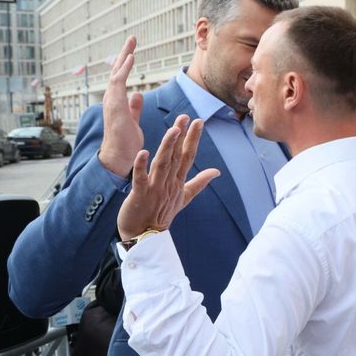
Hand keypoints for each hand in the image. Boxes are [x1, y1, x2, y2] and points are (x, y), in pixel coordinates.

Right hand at [98, 36, 145, 177]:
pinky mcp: (115, 105)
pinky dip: (124, 69)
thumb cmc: (126, 141)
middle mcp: (112, 99)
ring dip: (124, 56)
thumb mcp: (133, 120)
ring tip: (132, 42)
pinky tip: (131, 58)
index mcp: (117, 101)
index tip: (133, 50)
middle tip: (132, 38)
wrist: (120, 157)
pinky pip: (118, 82)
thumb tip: (137, 94)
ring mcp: (111, 101)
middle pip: (117, 71)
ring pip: (116, 73)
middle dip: (125, 54)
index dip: (126, 63)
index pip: (121, 77)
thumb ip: (134, 107)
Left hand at [116, 116, 219, 239]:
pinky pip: (140, 179)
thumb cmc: (161, 215)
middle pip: (176, 157)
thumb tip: (216, 171)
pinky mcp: (139, 195)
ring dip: (167, 146)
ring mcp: (155, 189)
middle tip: (185, 117)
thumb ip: (199, 182)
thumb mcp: (184, 197)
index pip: (188, 157)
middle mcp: (168, 183)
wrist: (145, 237)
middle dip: (181, 137)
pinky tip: (143, 152)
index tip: (198, 122)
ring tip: (172, 129)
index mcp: (178, 182)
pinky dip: (141, 166)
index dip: (192, 139)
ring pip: (162, 164)